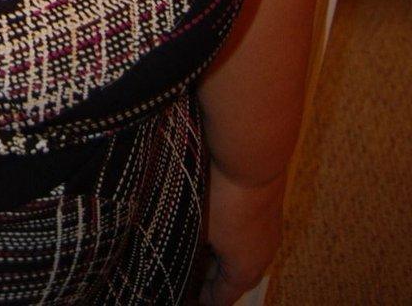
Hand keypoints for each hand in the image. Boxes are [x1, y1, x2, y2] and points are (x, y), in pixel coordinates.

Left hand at [197, 161, 285, 305]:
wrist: (252, 151)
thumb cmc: (222, 193)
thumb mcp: (196, 224)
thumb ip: (186, 243)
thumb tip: (172, 245)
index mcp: (245, 269)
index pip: (222, 298)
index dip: (202, 299)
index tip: (187, 297)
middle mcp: (264, 253)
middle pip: (236, 276)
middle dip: (213, 275)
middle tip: (189, 269)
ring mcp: (271, 227)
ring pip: (244, 249)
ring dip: (223, 249)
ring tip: (198, 240)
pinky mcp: (271, 203)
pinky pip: (251, 228)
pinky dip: (233, 230)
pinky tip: (215, 214)